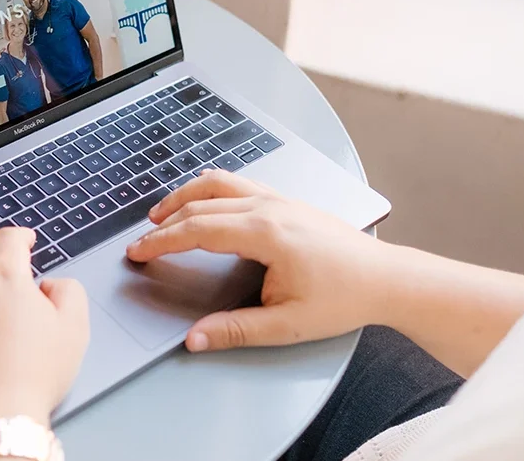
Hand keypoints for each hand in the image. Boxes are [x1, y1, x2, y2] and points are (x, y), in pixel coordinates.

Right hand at [125, 169, 395, 351]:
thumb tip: (195, 339)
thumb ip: (235, 330)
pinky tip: (204, 199)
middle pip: (202, 204)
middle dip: (165, 222)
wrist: (385, 278)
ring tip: (162, 214)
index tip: (138, 252)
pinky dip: (211, 188)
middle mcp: (269, 207)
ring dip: (186, 196)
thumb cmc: (343, 298)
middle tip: (141, 241)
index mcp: (265, 233)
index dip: (162, 241)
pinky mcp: (287, 200)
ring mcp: (279, 199)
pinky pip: (240, 183)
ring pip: (219, 183)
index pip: (198, 229)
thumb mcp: (286, 325)